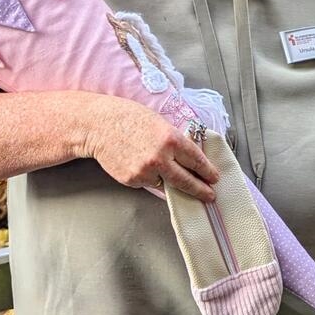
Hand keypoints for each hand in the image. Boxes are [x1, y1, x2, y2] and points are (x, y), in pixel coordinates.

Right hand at [75, 96, 219, 201]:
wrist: (99, 126)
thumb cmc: (129, 118)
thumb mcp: (161, 124)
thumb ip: (176, 142)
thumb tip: (191, 158)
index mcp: (172, 140)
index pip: (197, 161)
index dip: (208, 171)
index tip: (214, 178)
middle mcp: (160, 158)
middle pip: (187, 181)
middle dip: (200, 190)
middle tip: (209, 195)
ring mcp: (145, 171)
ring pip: (167, 184)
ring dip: (171, 181)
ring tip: (168, 172)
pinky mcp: (132, 180)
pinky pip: (149, 183)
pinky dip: (151, 177)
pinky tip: (143, 164)